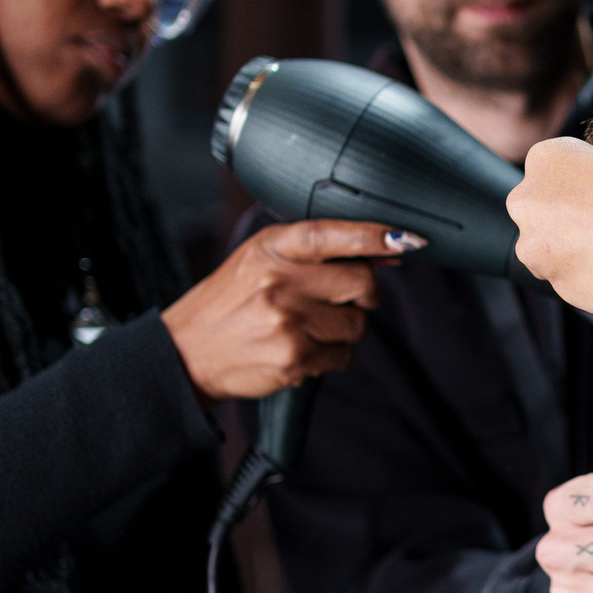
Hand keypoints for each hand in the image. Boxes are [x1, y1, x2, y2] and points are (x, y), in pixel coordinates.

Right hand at [161, 220, 415, 400]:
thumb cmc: (230, 303)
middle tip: (346, 301)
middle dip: (365, 296)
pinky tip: (302, 348)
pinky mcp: (294, 358)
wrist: (186, 352)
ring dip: (346, 329)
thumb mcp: (261, 261)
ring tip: (310, 328)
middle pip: (362, 284)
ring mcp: (288, 322)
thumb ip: (318, 254)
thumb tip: (387, 252)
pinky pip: (342, 356)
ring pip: (358, 325)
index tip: (405, 239)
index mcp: (272, 248)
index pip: (331, 234)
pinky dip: (332, 355)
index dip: (373, 235)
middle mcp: (280, 282)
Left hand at [509, 139, 592, 317]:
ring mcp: (538, 248)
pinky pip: (572, 284)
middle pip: (539, 219)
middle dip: (565, 226)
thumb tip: (589, 200)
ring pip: (550, 256)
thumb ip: (588, 182)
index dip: (579, 192)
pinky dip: (591, 281)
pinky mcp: (559, 287)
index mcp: (545, 159)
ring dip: (574, 257)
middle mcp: (529, 202)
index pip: (550, 178)